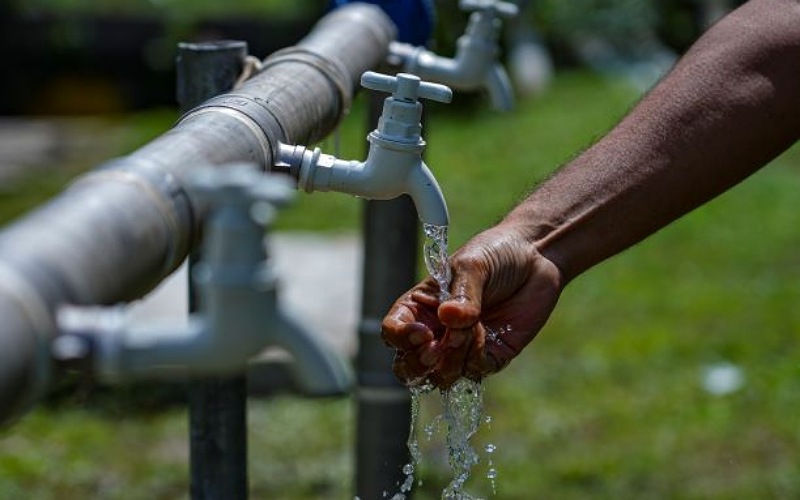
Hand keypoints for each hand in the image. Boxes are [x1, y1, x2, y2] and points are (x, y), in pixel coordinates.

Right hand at [381, 224, 563, 387]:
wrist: (536, 257)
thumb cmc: (495, 253)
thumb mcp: (473, 265)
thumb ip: (463, 294)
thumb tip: (450, 319)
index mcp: (420, 306)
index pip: (393, 332)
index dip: (402, 338)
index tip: (423, 333)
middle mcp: (435, 331)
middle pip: (409, 367)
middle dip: (419, 365)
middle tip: (436, 350)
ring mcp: (461, 348)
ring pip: (442, 376)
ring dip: (454, 359)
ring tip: (474, 329)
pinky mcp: (489, 357)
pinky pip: (473, 373)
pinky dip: (478, 358)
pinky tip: (489, 333)